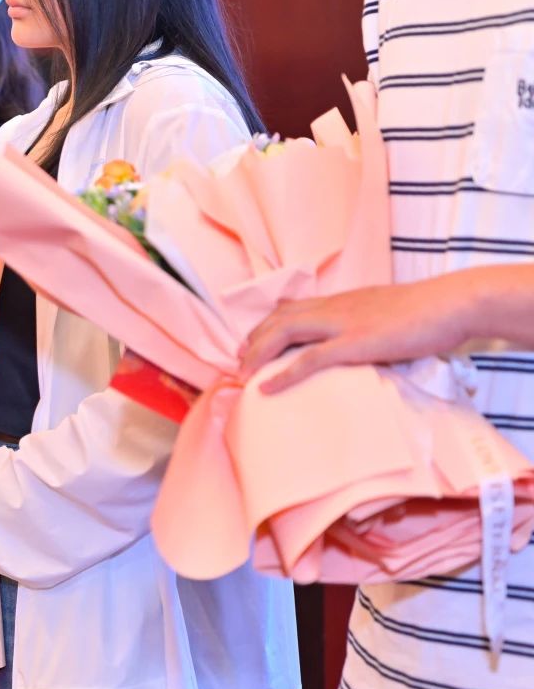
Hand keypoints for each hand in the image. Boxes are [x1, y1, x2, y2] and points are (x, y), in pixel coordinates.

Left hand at [240, 279, 468, 393]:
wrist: (450, 304)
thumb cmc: (427, 312)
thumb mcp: (386, 312)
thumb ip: (365, 323)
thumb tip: (362, 340)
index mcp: (342, 300)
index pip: (294, 307)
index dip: (268, 323)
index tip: (253, 340)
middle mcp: (334, 307)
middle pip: (280, 319)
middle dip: (254, 339)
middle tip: (239, 360)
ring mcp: (342, 324)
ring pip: (284, 334)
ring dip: (258, 355)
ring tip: (243, 374)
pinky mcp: (354, 343)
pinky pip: (309, 360)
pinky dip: (282, 374)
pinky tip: (265, 388)